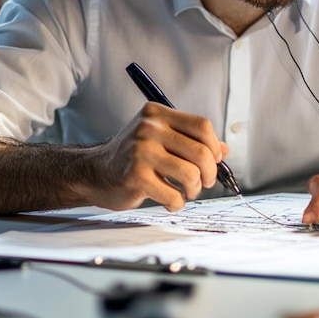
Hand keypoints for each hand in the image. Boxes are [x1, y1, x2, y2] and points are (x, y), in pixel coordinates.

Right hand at [83, 102, 228, 211]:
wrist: (94, 173)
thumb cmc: (132, 156)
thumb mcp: (160, 139)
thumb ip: (191, 141)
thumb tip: (224, 151)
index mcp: (157, 114)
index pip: (202, 126)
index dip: (214, 146)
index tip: (214, 161)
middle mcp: (149, 128)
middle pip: (201, 151)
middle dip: (209, 173)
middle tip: (204, 182)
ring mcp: (141, 152)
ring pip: (191, 174)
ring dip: (194, 190)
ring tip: (186, 192)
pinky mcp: (136, 177)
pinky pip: (174, 195)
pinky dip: (177, 203)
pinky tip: (169, 200)